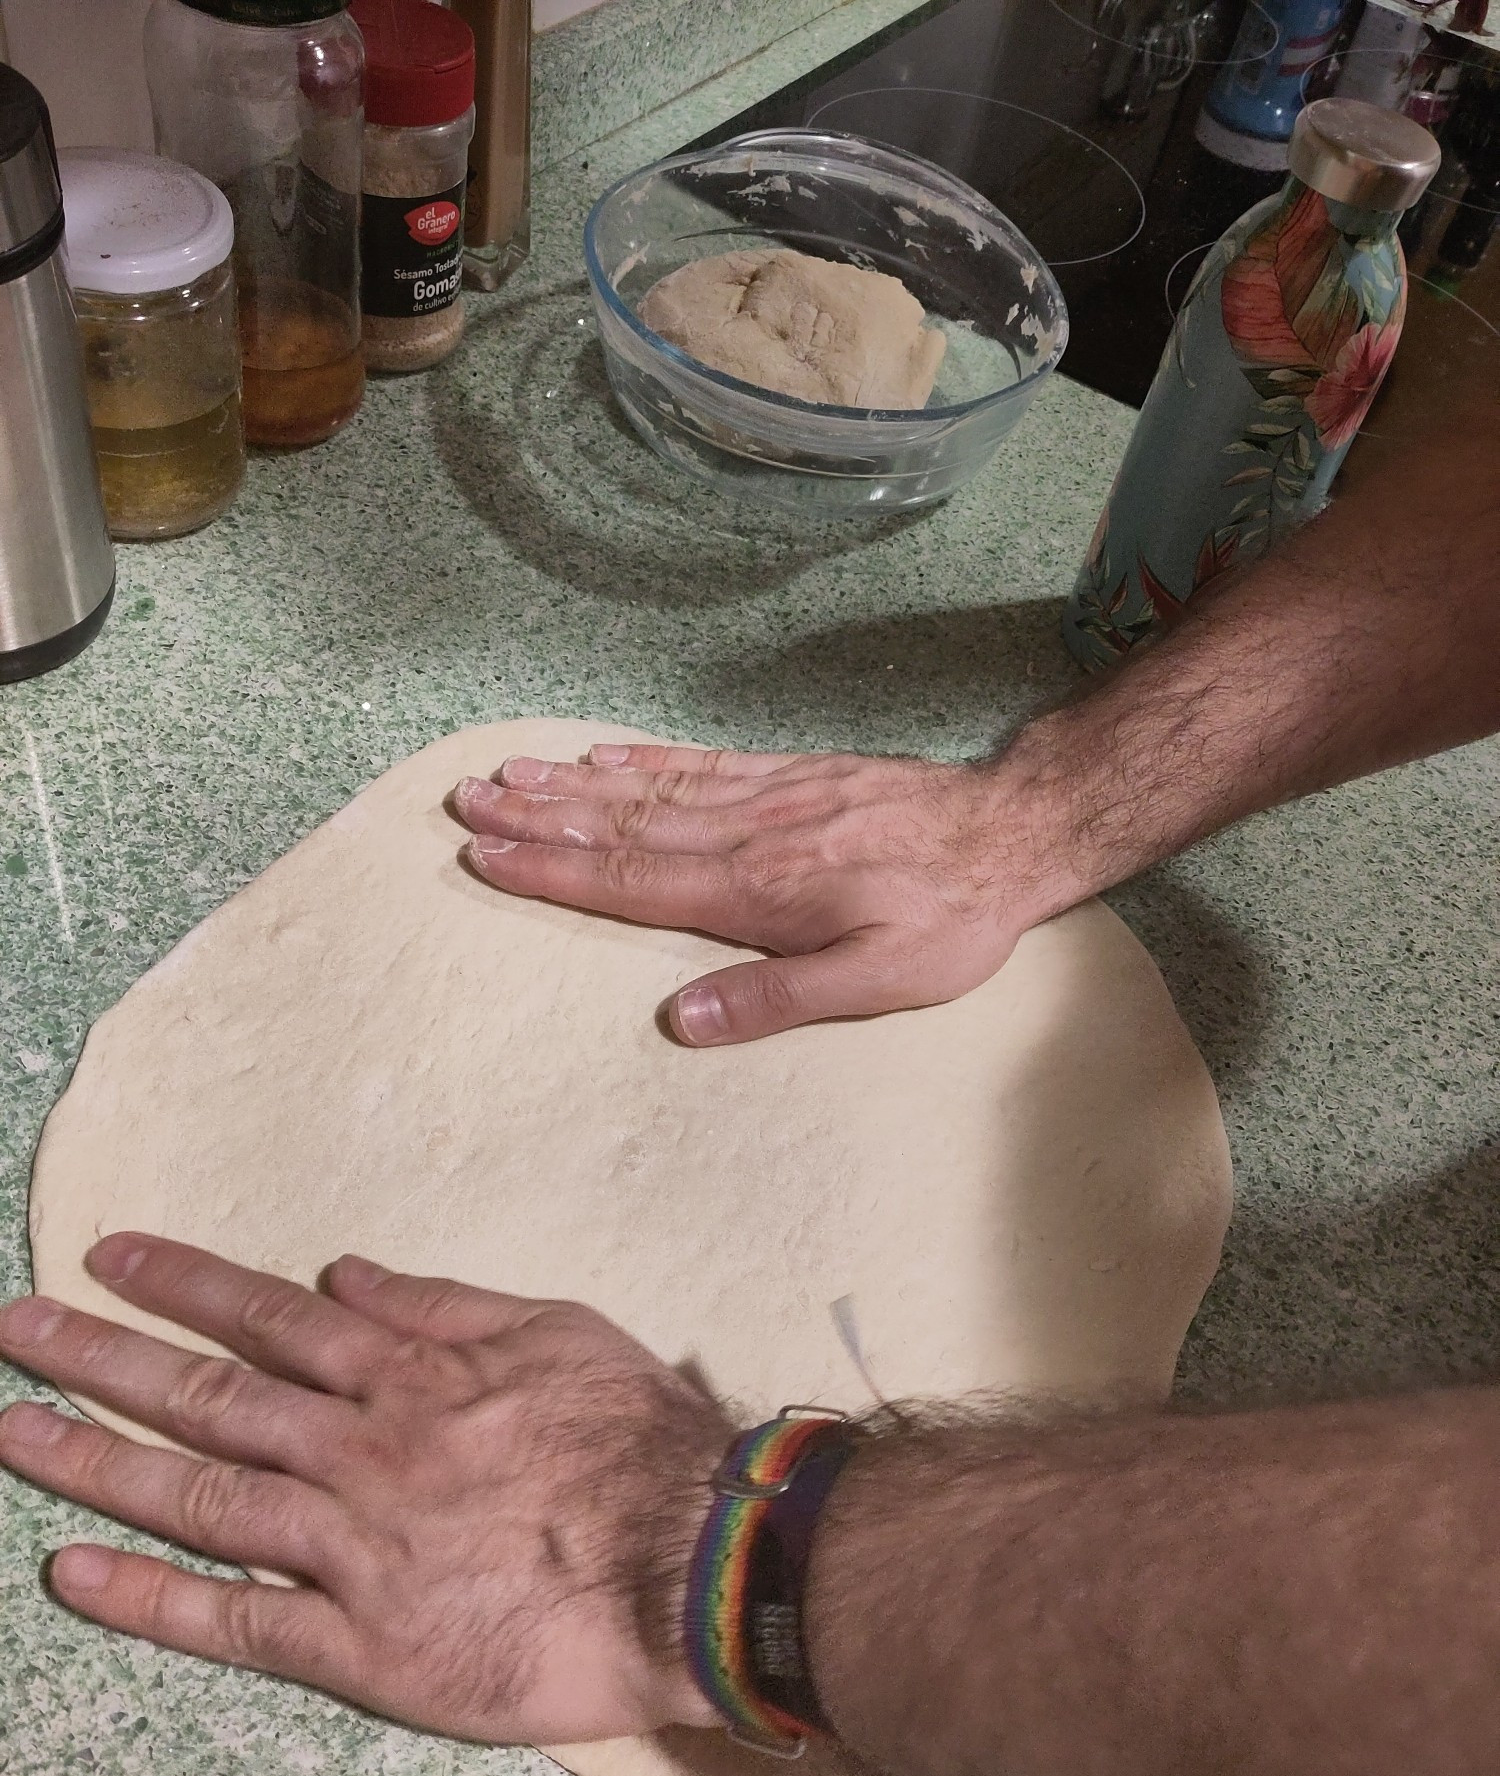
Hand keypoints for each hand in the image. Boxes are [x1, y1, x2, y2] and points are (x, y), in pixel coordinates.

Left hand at [0, 1236, 731, 1743]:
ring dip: (95, 1459)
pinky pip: (236, 1620)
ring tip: (15, 1429)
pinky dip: (149, 1597)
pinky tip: (73, 1573)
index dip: (182, 1285)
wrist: (694, 1561)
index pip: (268, 1319)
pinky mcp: (364, 1645)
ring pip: (198, 1497)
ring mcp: (352, 1549)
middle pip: (205, 1397)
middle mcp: (359, 1452)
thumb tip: (343, 1275)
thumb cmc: (637, 1439)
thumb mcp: (556, 1328)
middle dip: (101, 1356)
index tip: (109, 1256)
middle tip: (16, 1327)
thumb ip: (442, 1302)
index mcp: (406, 1375)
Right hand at [455, 743, 1055, 1044]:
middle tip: (466, 801)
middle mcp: (746, 835)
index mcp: (755, 892)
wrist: (1011, 831)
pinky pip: (700, 763)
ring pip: (650, 788)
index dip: (552, 870)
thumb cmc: (948, 920)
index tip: (485, 856)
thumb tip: (682, 1020)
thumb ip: (778, 999)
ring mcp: (767, 796)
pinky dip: (643, 758)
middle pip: (622, 824)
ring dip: (572, 783)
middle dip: (539, 816)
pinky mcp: (793, 774)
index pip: (630, 881)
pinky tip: (603, 754)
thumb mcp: (879, 981)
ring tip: (507, 773)